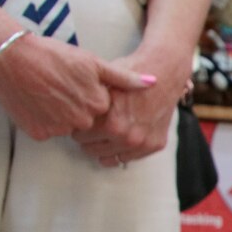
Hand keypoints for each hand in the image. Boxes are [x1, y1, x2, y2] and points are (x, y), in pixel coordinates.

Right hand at [0, 35, 154, 143]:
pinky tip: (37, 102)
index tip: (78, 85)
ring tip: (48, 93)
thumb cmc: (54, 56)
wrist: (11, 57)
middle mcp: (83, 120)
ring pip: (67, 128)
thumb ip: (124, 78)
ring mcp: (61, 129)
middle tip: (61, 89)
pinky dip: (43, 120)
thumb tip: (154, 83)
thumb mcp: (93, 63)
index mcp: (99, 104)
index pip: (104, 110)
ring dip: (60, 116)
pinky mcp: (40, 133)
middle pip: (87, 121)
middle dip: (77, 109)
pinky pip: (48, 131)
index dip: (91, 96)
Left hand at [74, 49, 189, 166]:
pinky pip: (129, 158)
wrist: (164, 72)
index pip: (79, 136)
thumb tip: (68, 111)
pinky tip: (118, 139)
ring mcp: (142, 143)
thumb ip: (85, 101)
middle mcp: (127, 137)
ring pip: (109, 158)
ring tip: (104, 134)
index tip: (80, 120)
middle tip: (91, 127)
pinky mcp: (154, 145)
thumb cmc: (132, 73)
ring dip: (103, 147)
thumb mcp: (103, 81)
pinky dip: (122, 150)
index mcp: (110, 123)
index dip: (78, 125)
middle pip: (91, 149)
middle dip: (89, 138)